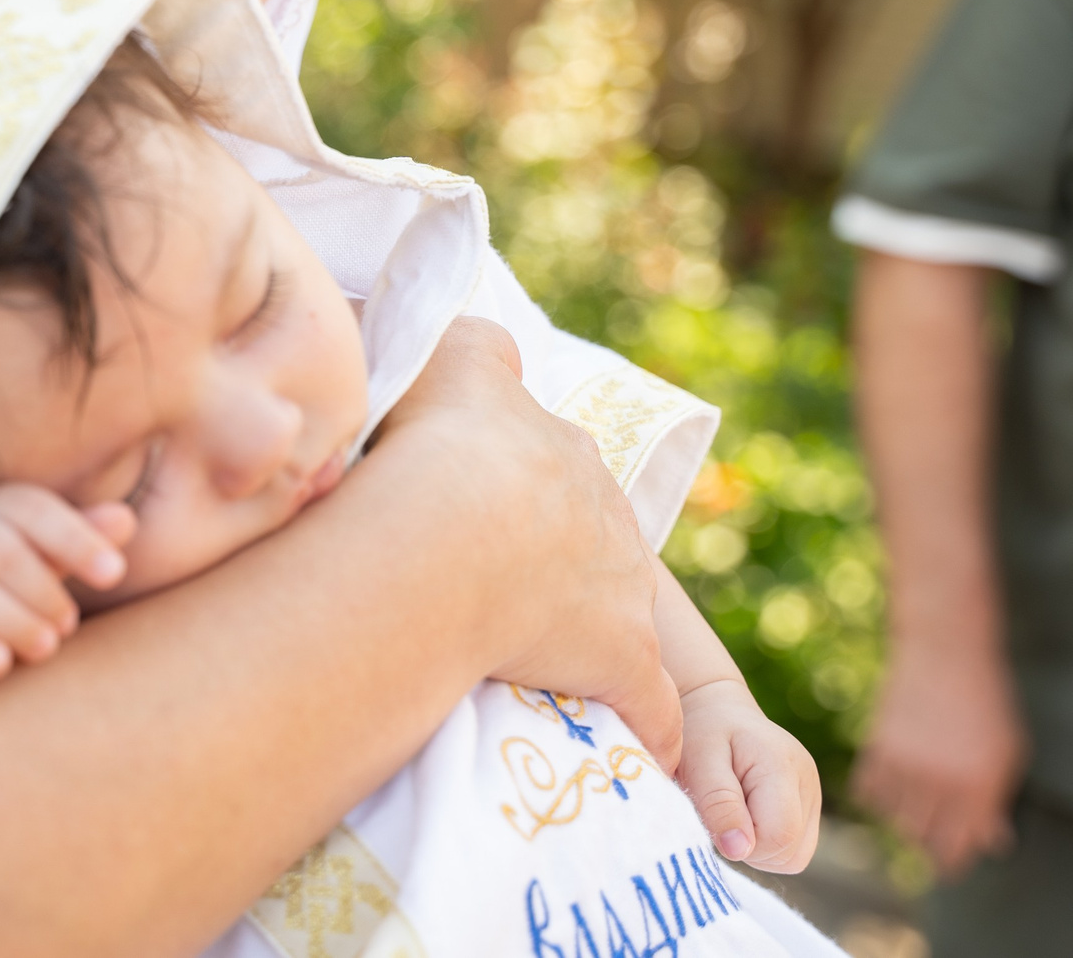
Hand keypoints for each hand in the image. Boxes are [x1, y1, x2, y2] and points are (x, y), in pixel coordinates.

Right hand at [374, 318, 682, 770]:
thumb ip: (449, 337)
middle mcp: (596, 498)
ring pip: (619, 603)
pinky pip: (648, 697)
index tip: (499, 505)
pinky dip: (646, 721)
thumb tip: (450, 328)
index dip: (522, 480)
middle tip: (502, 590)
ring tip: (548, 661)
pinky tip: (635, 744)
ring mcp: (617, 579)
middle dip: (559, 554)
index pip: (549, 453)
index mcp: (549, 439)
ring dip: (593, 630)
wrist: (447, 523)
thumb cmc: (424, 442)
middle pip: (588, 526)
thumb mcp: (438, 357)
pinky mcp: (621, 652)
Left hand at [677, 679, 821, 871]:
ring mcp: (813, 793)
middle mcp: (808, 780)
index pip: (779, 836)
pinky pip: (795, 850)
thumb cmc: (700, 733)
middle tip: (723, 813)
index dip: (744, 843)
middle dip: (751, 847)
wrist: (715, 711)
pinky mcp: (809, 805)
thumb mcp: (697, 763)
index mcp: (782, 766)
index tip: (717, 817)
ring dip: (760, 848)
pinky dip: (768, 845)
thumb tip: (739, 850)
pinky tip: (748, 817)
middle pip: (791, 852)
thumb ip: (718, 804)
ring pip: (795, 856)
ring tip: (735, 811)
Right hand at [850, 634, 1025, 877]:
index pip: (958, 847)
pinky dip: (876, 794)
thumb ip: (997, 801)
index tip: (947, 864)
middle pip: (923, 838)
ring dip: (903, 816)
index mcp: (980, 786)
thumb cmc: (985, 702)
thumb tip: (993, 844)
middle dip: (928, 841)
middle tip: (930, 830)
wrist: (947, 650)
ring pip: (895, 818)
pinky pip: (868, 792)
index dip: (951, 862)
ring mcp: (908, 764)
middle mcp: (942, 781)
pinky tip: (891, 781)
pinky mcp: (879, 746)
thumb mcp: (1007, 752)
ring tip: (915, 800)